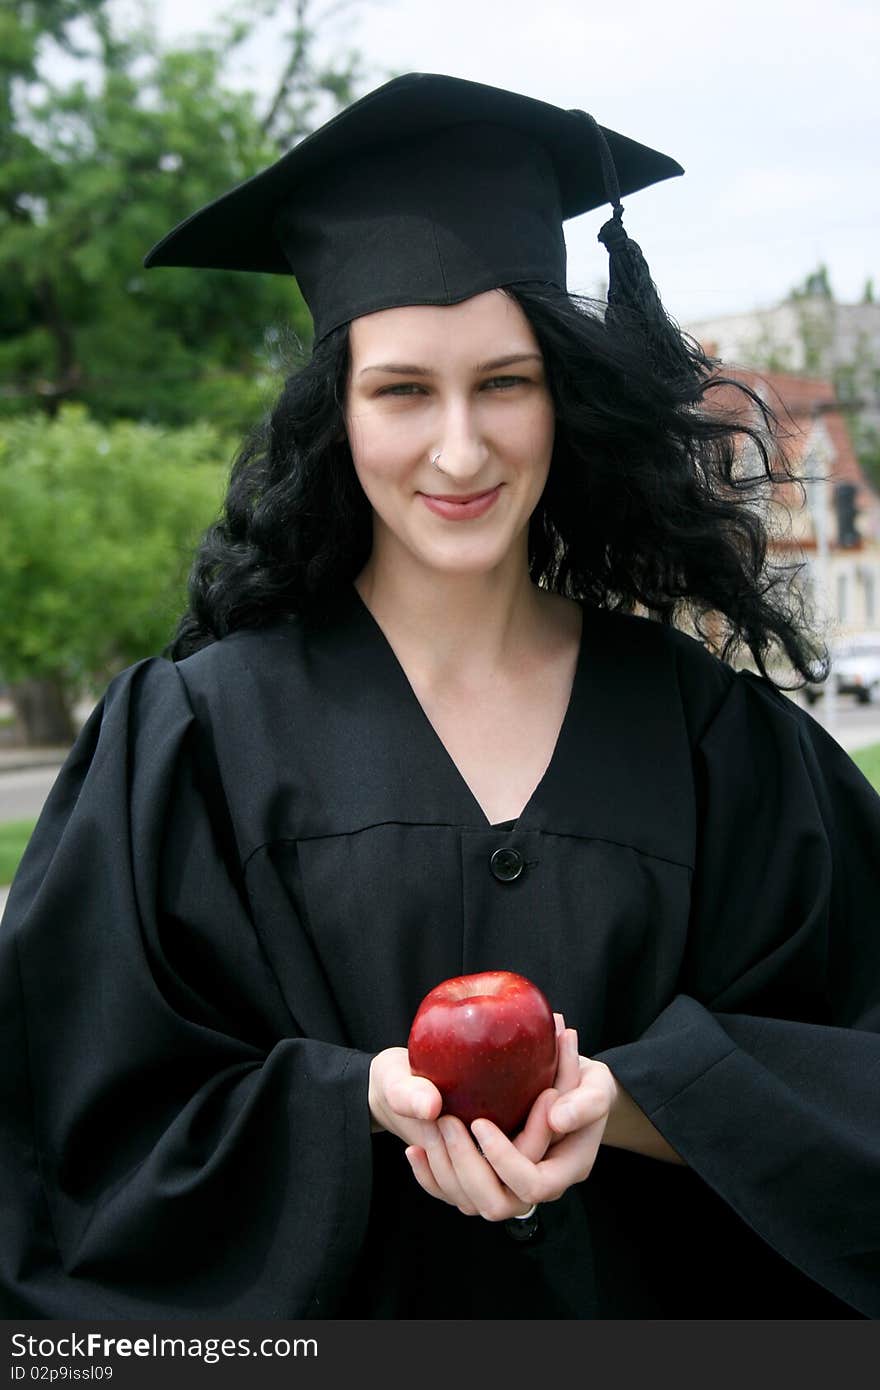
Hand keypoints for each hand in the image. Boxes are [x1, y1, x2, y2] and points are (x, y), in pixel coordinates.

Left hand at [403, 1016, 616, 1219]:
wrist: (569, 1088)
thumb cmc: (585, 1084)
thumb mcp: (596, 1085)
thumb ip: (585, 1101)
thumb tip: (556, 1118)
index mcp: (567, 1167)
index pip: (532, 1184)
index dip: (505, 1160)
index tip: (480, 1122)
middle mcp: (536, 1185)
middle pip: (496, 1203)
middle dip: (466, 1164)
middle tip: (446, 1121)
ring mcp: (509, 1186)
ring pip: (469, 1202)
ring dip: (444, 1168)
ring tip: (429, 1126)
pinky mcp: (487, 1179)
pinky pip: (454, 1195)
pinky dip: (431, 1177)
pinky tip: (414, 1149)